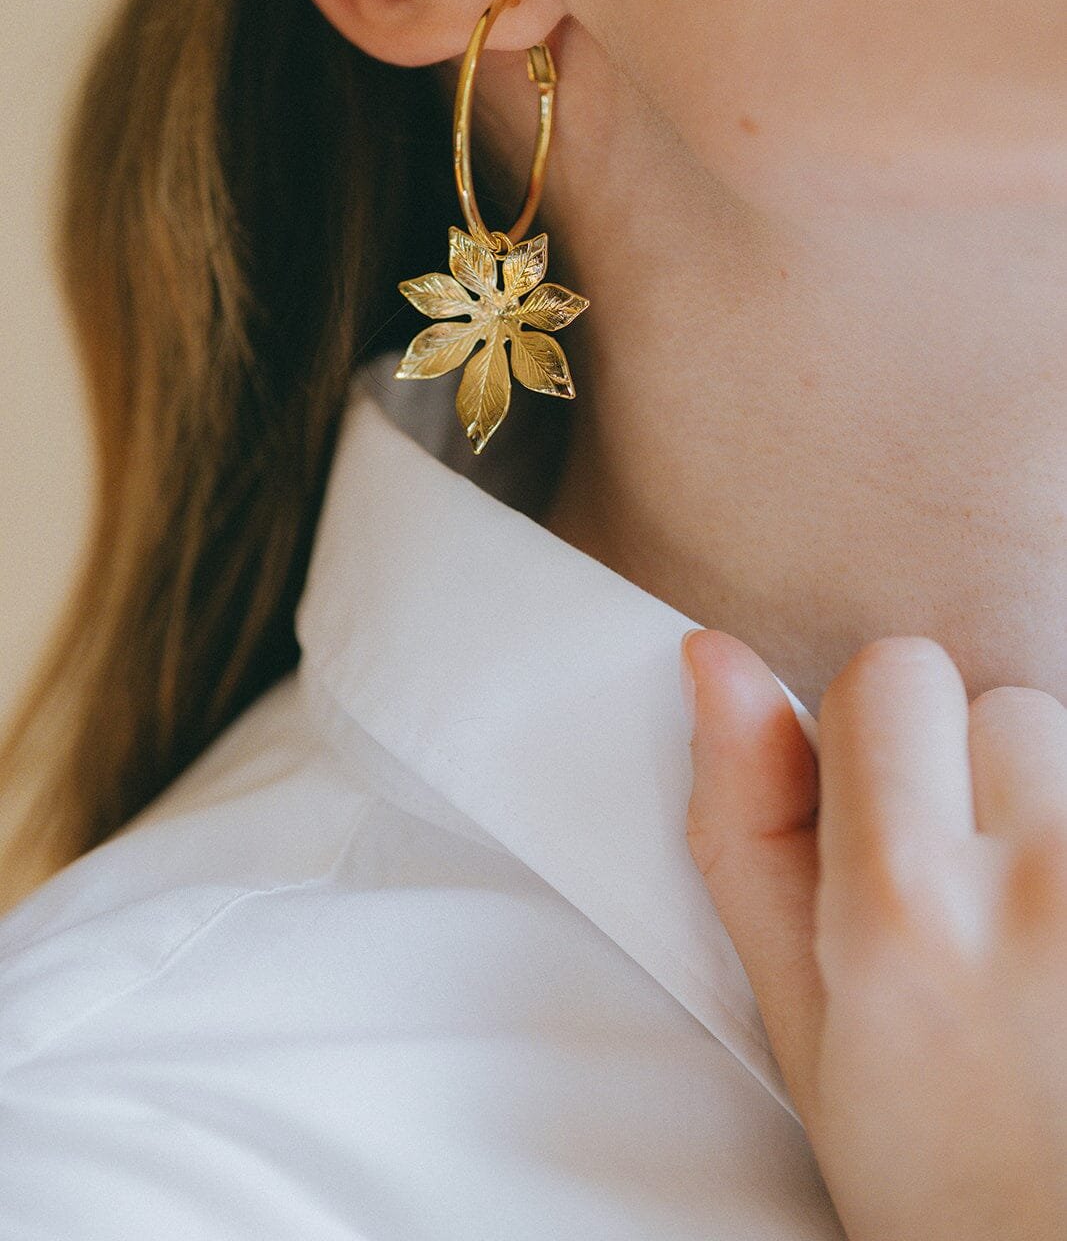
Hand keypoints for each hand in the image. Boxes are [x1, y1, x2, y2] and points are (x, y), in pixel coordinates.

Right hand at [682, 631, 1066, 1240]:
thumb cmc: (952, 1195)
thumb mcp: (804, 1027)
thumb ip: (746, 827)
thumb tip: (718, 666)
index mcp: (907, 907)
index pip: (890, 674)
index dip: (876, 745)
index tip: (887, 830)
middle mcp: (1047, 881)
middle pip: (1002, 706)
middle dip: (978, 779)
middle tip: (977, 913)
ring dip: (1058, 818)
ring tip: (1045, 944)